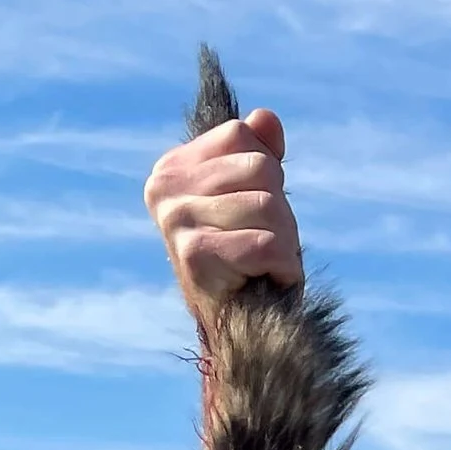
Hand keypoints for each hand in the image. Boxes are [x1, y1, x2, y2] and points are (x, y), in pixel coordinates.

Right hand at [143, 103, 301, 314]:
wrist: (239, 331)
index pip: (241, 135)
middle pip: (261, 168)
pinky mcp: (195, 256)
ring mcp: (176, 221)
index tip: (250, 213)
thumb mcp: (254, 196)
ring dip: (285, 242)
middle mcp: (164, 188)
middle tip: (262, 246)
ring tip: (263, 266)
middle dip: (279, 211)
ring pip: (269, 205)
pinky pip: (267, 245)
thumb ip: (258, 151)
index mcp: (173, 167)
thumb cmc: (248, 261)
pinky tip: (267, 282)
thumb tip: (266, 118)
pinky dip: (284, 268)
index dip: (266, 175)